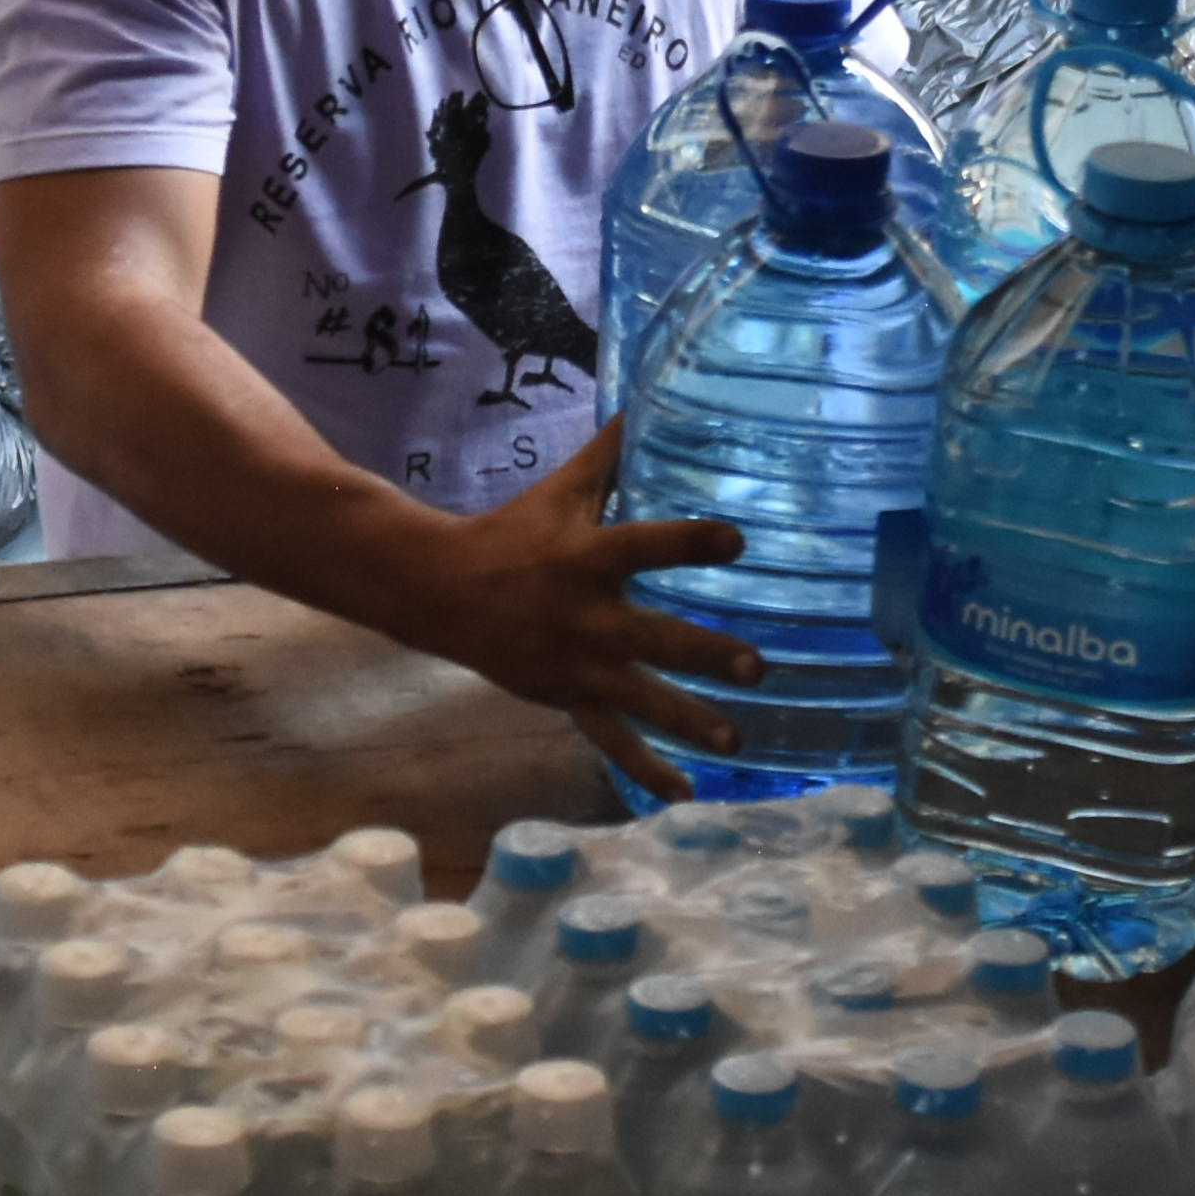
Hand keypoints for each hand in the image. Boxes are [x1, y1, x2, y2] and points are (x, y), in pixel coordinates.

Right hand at [397, 419, 761, 798]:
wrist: (439, 593)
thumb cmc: (512, 534)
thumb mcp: (560, 492)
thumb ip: (608, 456)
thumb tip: (645, 401)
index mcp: (586, 557)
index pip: (645, 545)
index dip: (690, 542)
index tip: (737, 541)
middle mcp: (585, 615)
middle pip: (652, 638)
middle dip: (703, 655)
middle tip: (755, 668)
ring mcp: (576, 665)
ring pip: (638, 700)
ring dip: (688, 722)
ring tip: (736, 741)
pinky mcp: (566, 699)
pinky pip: (611, 741)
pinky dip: (646, 770)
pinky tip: (685, 794)